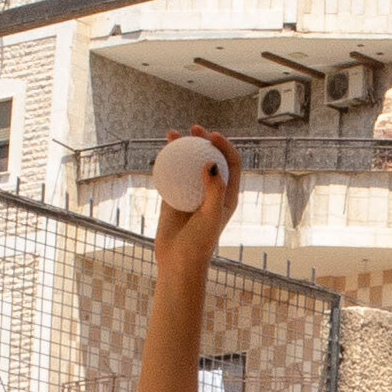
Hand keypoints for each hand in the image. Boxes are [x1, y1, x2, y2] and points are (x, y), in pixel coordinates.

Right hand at [153, 131, 242, 260]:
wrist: (178, 262)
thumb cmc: (199, 243)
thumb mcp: (211, 216)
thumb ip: (213, 190)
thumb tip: (211, 162)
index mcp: (227, 195)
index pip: (232, 163)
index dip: (225, 146)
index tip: (212, 136)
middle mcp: (211, 191)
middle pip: (211, 158)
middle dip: (204, 140)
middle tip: (194, 129)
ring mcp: (191, 193)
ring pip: (189, 164)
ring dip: (182, 147)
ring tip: (172, 134)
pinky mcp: (173, 197)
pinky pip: (171, 175)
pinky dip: (167, 162)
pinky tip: (160, 151)